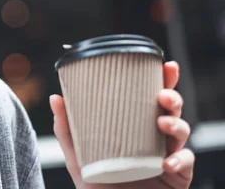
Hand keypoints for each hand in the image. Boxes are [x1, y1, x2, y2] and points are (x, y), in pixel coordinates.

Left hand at [50, 61, 194, 188]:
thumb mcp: (78, 157)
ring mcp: (167, 156)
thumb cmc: (96, 184)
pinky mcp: (177, 176)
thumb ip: (67, 130)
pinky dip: (181, 159)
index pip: (150, 99)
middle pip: (171, 110)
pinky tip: (166, 162)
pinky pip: (187, 162)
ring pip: (182, 131)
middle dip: (172, 97)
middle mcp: (153, 138)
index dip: (162, 81)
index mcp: (135, 127)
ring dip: (176, 123)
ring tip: (162, 123)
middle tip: (162, 95)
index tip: (165, 66)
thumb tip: (55, 98)